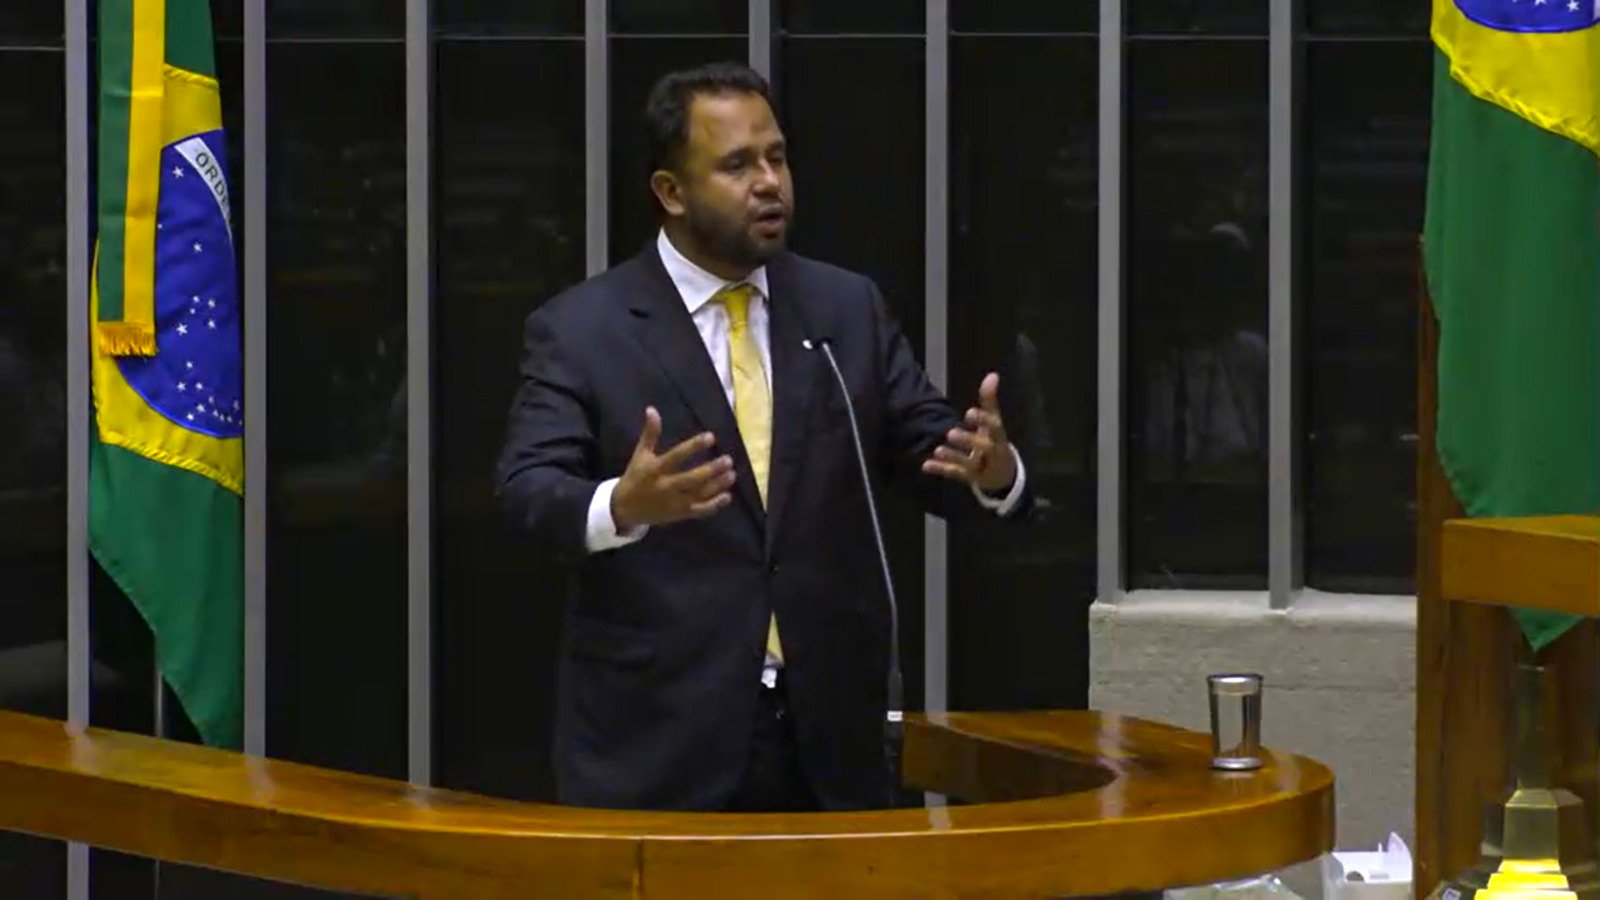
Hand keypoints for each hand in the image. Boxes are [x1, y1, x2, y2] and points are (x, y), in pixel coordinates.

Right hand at [611, 407, 735, 530]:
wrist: (625, 509)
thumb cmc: (635, 477)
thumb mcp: (640, 454)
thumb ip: (649, 433)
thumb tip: (652, 409)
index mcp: (655, 470)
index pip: (677, 456)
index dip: (694, 446)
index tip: (711, 437)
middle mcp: (665, 487)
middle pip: (692, 479)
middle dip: (711, 470)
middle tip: (728, 459)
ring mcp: (674, 503)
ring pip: (699, 495)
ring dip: (717, 485)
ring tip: (732, 474)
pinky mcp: (679, 514)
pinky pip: (699, 511)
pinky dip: (714, 505)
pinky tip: (727, 496)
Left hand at [921, 372, 1015, 494]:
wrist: (1003, 476)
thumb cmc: (996, 442)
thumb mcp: (994, 422)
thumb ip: (990, 400)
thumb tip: (992, 375)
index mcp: (999, 437)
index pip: (994, 428)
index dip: (983, 420)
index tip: (969, 412)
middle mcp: (991, 453)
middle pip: (984, 447)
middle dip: (968, 440)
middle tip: (951, 433)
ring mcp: (980, 468)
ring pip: (968, 464)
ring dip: (953, 457)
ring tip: (938, 450)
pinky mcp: (968, 477)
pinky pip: (954, 474)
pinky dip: (940, 469)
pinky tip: (926, 465)